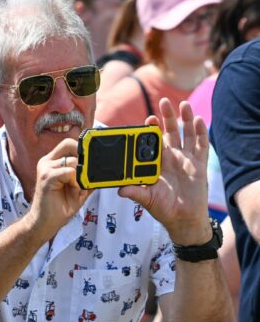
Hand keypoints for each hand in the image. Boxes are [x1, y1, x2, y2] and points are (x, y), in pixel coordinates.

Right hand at [27, 138, 90, 241]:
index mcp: (54, 162)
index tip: (93, 157)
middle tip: (86, 174)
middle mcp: (48, 162)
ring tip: (76, 188)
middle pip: (69, 144)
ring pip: (72, 160)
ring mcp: (45, 168)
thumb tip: (103, 168)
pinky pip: (68, 172)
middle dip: (82, 157)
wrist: (46, 222)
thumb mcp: (79, 188)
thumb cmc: (60, 206)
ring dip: (80, 176)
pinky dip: (75, 182)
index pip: (69, 143)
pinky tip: (73, 190)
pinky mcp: (46, 177)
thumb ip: (88, 176)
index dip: (82, 147)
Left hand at [119, 99, 210, 244]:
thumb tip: (120, 190)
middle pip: (169, 132)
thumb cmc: (163, 208)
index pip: (153, 141)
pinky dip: (200, 132)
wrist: (183, 219)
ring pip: (186, 134)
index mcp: (156, 162)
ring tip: (183, 104)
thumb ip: (135, 192)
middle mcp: (171, 157)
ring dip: (185, 119)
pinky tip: (198, 120)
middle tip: (163, 101)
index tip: (148, 119)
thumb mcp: (146, 198)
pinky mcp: (199, 165)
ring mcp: (186, 159)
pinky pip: (201, 145)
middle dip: (167, 117)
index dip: (151, 129)